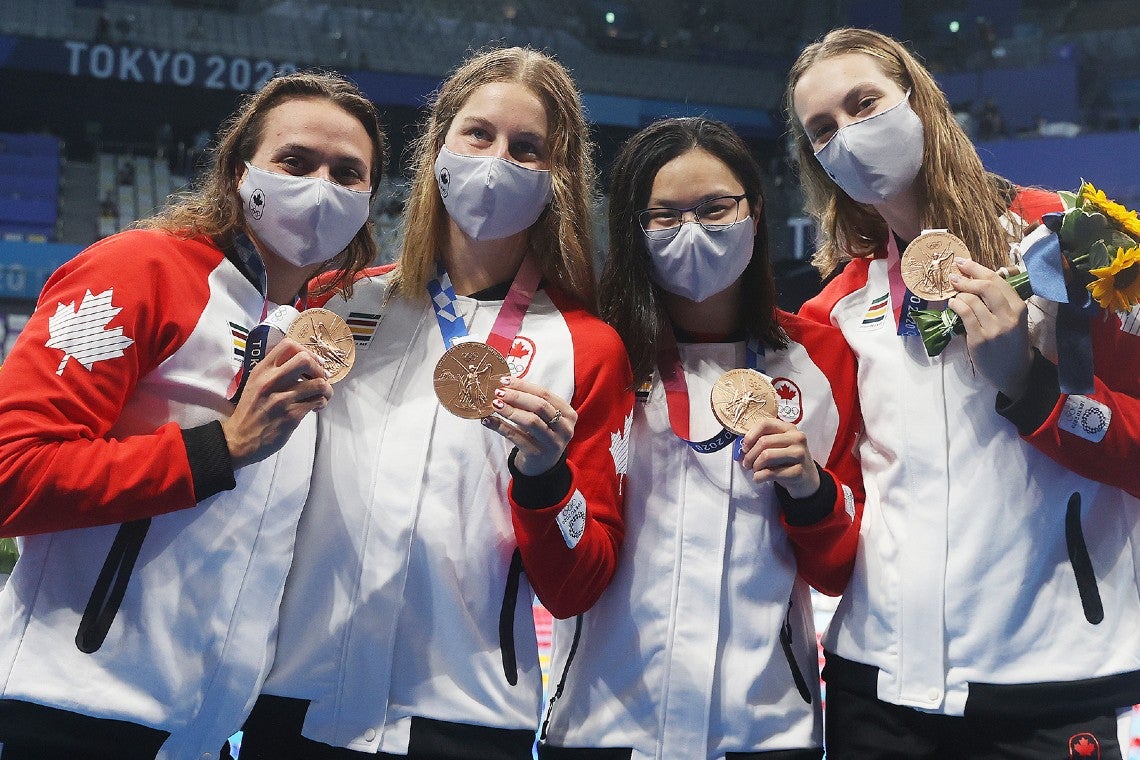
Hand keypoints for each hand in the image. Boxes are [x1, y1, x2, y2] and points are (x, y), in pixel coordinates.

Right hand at [221, 338, 331, 467]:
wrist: (239, 439)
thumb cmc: (250, 411)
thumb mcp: (255, 383)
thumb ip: (274, 371)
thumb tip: (302, 362)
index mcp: (262, 370)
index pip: (288, 345)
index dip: (306, 351)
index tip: (312, 362)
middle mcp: (272, 381)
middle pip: (305, 360)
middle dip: (319, 368)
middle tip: (320, 377)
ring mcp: (282, 398)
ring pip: (318, 383)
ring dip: (326, 389)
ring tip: (322, 394)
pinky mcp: (292, 415)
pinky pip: (317, 402)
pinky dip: (321, 403)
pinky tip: (316, 407)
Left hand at [482, 375, 575, 475]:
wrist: (543, 466)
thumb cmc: (542, 435)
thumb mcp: (545, 418)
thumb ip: (532, 402)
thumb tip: (506, 385)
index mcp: (568, 414)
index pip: (545, 394)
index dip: (524, 386)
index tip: (504, 381)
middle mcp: (564, 428)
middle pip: (540, 406)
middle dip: (517, 397)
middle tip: (498, 392)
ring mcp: (553, 443)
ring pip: (531, 422)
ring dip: (510, 411)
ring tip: (495, 404)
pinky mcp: (537, 455)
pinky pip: (517, 437)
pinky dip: (501, 427)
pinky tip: (488, 421)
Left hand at [738, 417, 820, 498]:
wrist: (806, 479)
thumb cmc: (787, 460)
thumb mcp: (778, 446)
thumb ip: (762, 441)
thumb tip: (742, 447)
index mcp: (789, 428)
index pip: (765, 423)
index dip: (750, 435)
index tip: (744, 447)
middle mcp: (797, 438)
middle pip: (764, 442)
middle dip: (749, 455)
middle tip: (746, 463)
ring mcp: (800, 454)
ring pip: (767, 456)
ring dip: (755, 466)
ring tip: (754, 470)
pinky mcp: (798, 471)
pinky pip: (771, 473)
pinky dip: (759, 477)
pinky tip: (758, 478)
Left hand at [947, 257, 1032, 399]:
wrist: (1013, 372)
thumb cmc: (1010, 342)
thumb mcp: (1013, 319)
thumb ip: (1000, 301)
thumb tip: (976, 278)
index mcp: (1019, 307)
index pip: (998, 281)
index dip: (978, 269)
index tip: (964, 263)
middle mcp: (1009, 316)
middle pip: (986, 286)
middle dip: (968, 276)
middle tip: (954, 274)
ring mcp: (994, 328)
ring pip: (972, 300)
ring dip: (959, 293)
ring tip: (954, 294)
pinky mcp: (980, 339)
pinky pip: (965, 314)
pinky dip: (956, 305)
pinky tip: (952, 304)